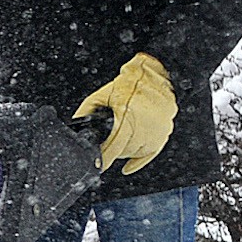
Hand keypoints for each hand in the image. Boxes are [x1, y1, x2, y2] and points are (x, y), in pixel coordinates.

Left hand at [73, 53, 175, 173]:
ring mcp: (158, 128)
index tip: (97, 165)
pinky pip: (151, 153)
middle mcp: (146, 123)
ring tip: (118, 143)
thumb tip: (76, 130)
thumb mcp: (100, 97)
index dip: (104, 158)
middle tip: (105, 147)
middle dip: (113, 150)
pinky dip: (138, 161)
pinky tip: (127, 167)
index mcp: (127, 114)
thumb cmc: (125, 84)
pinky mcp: (165, 131)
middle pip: (125, 150)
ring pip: (137, 152)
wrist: (150, 74)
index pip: (114, 145)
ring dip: (125, 152)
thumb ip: (86, 114)